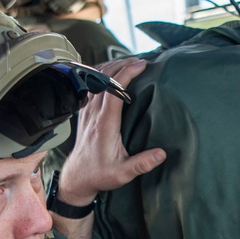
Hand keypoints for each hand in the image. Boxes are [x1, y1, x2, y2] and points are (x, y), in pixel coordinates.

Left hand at [58, 58, 166, 204]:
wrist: (78, 178)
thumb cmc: (100, 175)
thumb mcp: (123, 173)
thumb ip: (142, 164)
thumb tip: (162, 154)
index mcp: (105, 124)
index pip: (113, 90)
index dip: (127, 74)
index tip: (141, 65)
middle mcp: (94, 114)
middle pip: (104, 78)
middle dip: (123, 65)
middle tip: (141, 61)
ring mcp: (87, 111)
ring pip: (96, 80)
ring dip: (113, 67)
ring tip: (130, 63)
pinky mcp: (85, 112)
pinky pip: (91, 86)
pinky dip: (103, 75)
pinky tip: (113, 72)